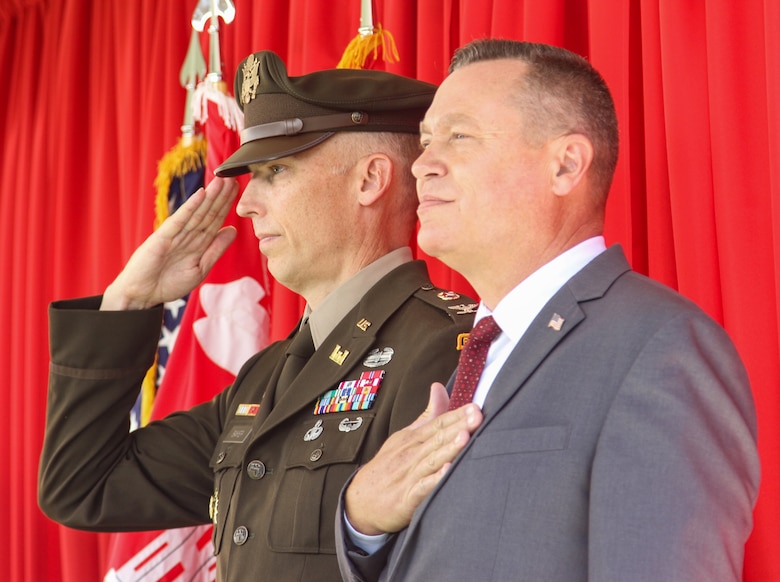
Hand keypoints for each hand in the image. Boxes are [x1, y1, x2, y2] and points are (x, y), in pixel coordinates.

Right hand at [101, 177, 239, 309]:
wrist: (142, 295)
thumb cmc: (168, 283)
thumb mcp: (200, 268)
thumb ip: (216, 249)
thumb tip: (233, 230)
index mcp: (196, 243)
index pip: (214, 220)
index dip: (226, 205)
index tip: (237, 190)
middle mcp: (186, 235)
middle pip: (207, 212)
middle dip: (220, 196)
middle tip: (233, 177)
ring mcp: (174, 235)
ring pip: (196, 213)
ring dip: (209, 197)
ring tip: (221, 181)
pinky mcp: (162, 237)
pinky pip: (179, 220)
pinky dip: (190, 207)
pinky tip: (200, 194)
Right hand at [345, 382, 482, 534]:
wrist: (362, 501)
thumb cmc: (387, 467)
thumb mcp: (404, 437)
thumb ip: (427, 416)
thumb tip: (439, 388)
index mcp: (412, 439)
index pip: (437, 423)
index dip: (456, 415)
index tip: (475, 407)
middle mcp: (411, 454)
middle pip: (437, 438)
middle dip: (458, 427)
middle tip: (477, 416)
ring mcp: (409, 476)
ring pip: (432, 459)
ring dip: (449, 448)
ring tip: (465, 437)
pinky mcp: (407, 498)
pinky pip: (422, 488)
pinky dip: (434, 480)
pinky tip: (447, 472)